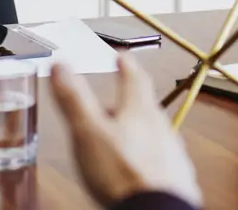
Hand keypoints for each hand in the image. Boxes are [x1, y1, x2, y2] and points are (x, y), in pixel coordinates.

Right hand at [50, 53, 200, 208]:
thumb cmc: (124, 174)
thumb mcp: (88, 132)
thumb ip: (74, 98)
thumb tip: (60, 66)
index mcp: (140, 110)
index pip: (134, 77)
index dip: (126, 64)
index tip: (122, 56)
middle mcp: (161, 127)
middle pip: (145, 106)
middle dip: (128, 102)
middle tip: (113, 103)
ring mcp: (172, 154)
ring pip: (154, 134)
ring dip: (139, 133)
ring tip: (121, 140)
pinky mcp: (177, 180)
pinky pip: (162, 162)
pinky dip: (147, 160)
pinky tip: (136, 170)